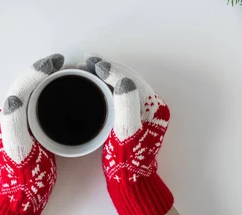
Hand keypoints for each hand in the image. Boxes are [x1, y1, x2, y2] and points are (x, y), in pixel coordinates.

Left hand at [0, 54, 64, 214]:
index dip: (40, 67)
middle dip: (46, 68)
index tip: (58, 61)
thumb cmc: (24, 174)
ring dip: (49, 77)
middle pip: (30, 82)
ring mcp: (23, 119)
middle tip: (64, 63)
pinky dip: (53, 90)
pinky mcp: (32, 126)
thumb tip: (13, 98)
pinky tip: (66, 91)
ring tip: (67, 72)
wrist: (24, 194)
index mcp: (9, 114)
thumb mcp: (18, 149)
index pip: (24, 82)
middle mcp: (13, 112)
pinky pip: (42, 100)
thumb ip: (14, 123)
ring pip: (36, 89)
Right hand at [88, 57, 173, 214]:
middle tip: (89, 62)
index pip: (130, 78)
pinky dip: (110, 84)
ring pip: (125, 83)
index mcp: (153, 107)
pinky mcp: (136, 117)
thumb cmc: (127, 159)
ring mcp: (145, 111)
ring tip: (91, 68)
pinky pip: (123, 92)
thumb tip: (123, 80)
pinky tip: (98, 82)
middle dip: (109, 67)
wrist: (129, 180)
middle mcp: (152, 106)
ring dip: (109, 74)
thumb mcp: (125, 131)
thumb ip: (125, 104)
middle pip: (129, 77)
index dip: (111, 69)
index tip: (93, 64)